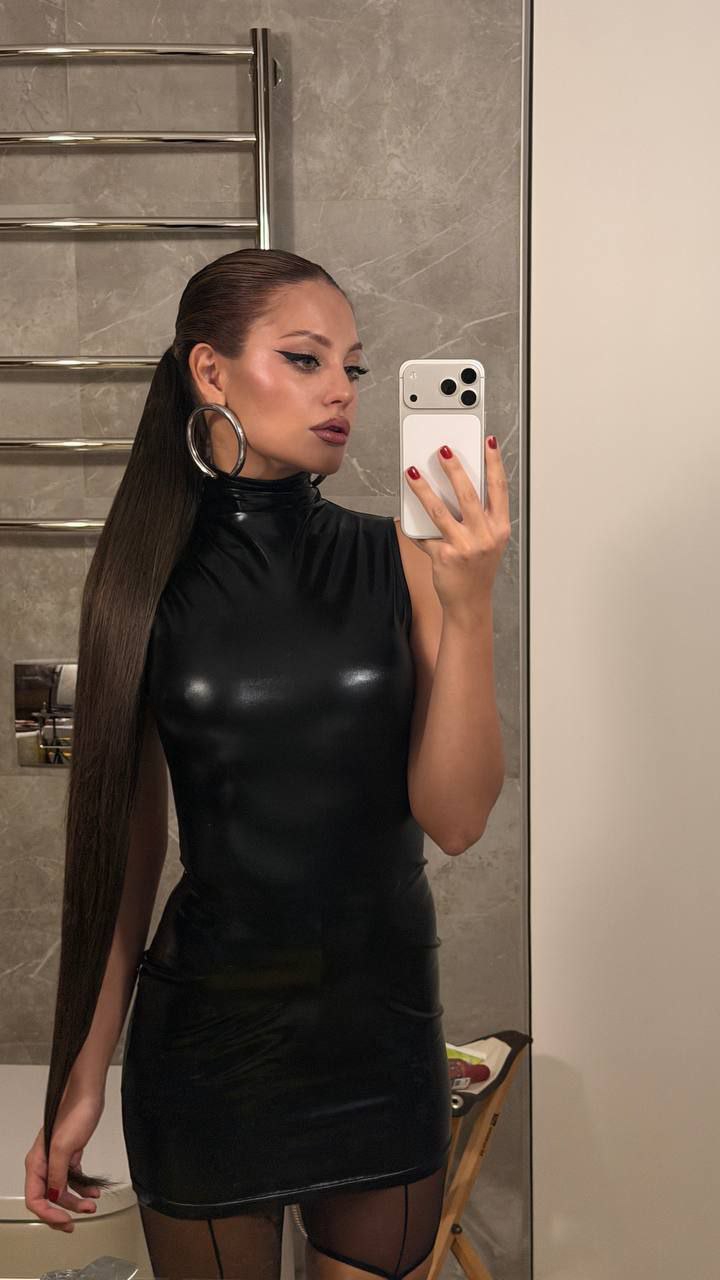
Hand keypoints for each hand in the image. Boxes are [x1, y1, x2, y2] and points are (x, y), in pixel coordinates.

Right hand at [24, 1085, 104, 1232]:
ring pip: (62, 1191)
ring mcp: (57, 1160)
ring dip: (76, 1200)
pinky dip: (83, 1187)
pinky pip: (73, 1179)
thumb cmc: (74, 1112)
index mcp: (36, 1162)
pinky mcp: (70, 1155)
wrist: (88, 1093)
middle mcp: (44, 1163)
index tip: (65, 1220)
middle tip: (77, 1221)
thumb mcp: (64, 1147)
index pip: (35, 1198)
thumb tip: (55, 1196)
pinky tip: (93, 1191)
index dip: (48, 1214)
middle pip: (48, 1199)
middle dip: (63, 1211)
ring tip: (92, 1204)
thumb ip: (57, 1174)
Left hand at [403, 438, 510, 621]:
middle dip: (454, 469)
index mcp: (499, 527)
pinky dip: (411, 524)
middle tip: (443, 450)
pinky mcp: (444, 557)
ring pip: (440, 511)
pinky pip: (424, 535)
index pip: (498, 488)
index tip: (488, 442)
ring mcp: (464, 547)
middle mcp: (485, 536)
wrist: (470, 603)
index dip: (494, 463)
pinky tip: (403, 511)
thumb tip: (453, 485)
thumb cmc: (477, 568)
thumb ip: (478, 516)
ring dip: (423, 489)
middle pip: (468, 494)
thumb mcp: (488, 540)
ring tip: (412, 472)